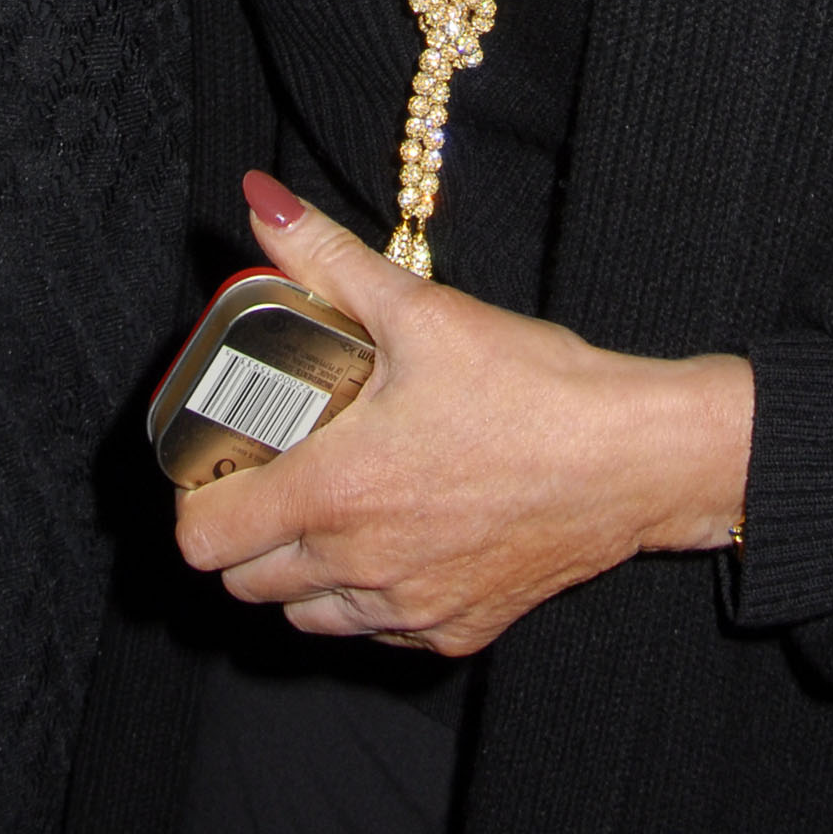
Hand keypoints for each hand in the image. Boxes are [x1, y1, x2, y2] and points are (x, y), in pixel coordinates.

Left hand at [174, 174, 752, 654]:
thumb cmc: (532, 388)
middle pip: (245, 583)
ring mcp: (408, 610)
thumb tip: (258, 201)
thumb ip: (326, 256)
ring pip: (306, 618)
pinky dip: (367, 597)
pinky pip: (377, 632)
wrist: (635, 458)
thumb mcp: (421, 308)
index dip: (196, 498)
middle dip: (246, 530)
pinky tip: (398, 536)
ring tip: (334, 504)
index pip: (204, 540)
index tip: (224, 457)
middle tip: (277, 470)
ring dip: (300, 571)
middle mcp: (359, 568)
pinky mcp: (457, 632)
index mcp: (334, 493)